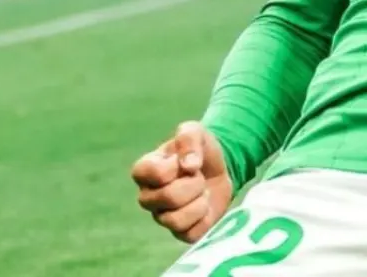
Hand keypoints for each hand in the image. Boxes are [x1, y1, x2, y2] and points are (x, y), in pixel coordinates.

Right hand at [130, 121, 233, 242]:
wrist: (221, 168)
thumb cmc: (200, 149)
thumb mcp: (195, 131)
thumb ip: (188, 138)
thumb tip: (188, 165)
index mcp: (144, 171)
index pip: (154, 174)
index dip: (176, 166)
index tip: (182, 160)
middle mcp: (148, 197)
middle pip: (168, 197)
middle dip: (193, 184)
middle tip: (198, 177)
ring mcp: (162, 217)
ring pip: (175, 221)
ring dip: (199, 202)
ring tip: (202, 191)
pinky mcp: (180, 232)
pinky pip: (190, 234)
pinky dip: (205, 219)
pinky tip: (205, 206)